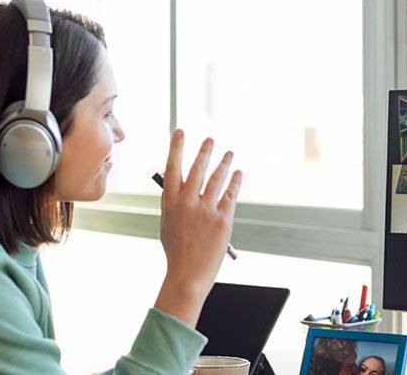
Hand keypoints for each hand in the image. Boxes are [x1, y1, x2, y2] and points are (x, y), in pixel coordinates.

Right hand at [153, 129, 241, 326]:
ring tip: (229, 153)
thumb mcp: (168, 223)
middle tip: (209, 139)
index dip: (176, 147)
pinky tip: (238, 173)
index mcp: (170, 202)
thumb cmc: (177, 250)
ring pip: (217, 179)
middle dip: (204, 151)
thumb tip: (182, 185)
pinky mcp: (223, 219)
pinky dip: (235, 182)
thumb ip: (175, 203)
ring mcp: (206, 210)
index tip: (180, 131)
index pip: (172, 167)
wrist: (187, 274)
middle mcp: (187, 203)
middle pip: (197, 169)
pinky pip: (231, 195)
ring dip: (224, 163)